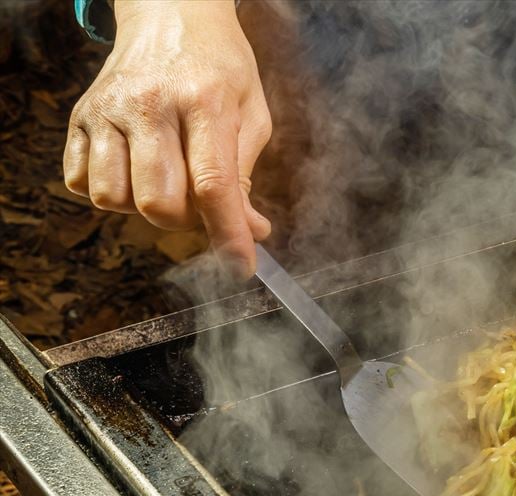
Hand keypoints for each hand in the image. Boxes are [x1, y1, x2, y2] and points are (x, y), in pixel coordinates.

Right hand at [63, 0, 271, 276]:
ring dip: (144, 207)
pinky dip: (110, 191)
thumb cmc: (219, 67)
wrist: (169, 15)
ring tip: (167, 179)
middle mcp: (149, 104)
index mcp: (203, 101)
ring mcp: (107, 110)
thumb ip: (246, 175)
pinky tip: (135, 168)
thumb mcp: (252, 113)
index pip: (213, 186)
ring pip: (114, 200)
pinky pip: (82, 183)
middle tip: (202, 202)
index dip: (228, 234)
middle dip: (186, 221)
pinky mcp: (79, 116)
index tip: (241, 267)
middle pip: (158, 203)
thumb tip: (250, 232)